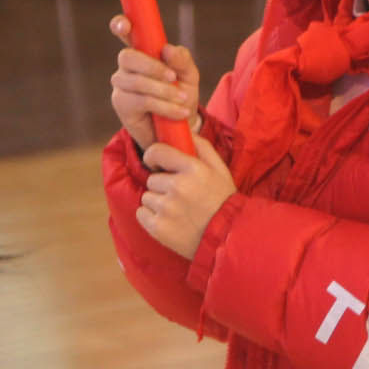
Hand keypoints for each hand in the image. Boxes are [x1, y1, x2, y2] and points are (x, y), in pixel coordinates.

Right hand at [108, 17, 199, 149]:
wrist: (181, 126)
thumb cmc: (182, 93)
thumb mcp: (189, 75)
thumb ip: (182, 60)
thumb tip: (167, 49)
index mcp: (142, 49)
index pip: (125, 31)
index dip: (121, 24)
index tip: (124, 26)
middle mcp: (128, 65)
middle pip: (127, 57)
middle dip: (151, 66)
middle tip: (173, 77)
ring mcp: (122, 85)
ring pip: (136, 81)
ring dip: (163, 90)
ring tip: (183, 99)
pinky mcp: (122, 105)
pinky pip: (141, 101)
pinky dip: (164, 106)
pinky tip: (179, 112)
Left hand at [136, 132, 234, 259]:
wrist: (227, 237)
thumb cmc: (223, 200)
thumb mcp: (220, 169)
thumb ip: (202, 147)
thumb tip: (184, 131)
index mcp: (192, 169)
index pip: (156, 152)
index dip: (154, 156)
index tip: (157, 163)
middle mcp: (178, 187)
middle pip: (152, 178)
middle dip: (162, 185)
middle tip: (179, 195)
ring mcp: (167, 209)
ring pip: (146, 196)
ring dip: (157, 201)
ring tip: (176, 210)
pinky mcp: (158, 228)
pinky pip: (141, 213)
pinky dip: (150, 217)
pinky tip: (168, 220)